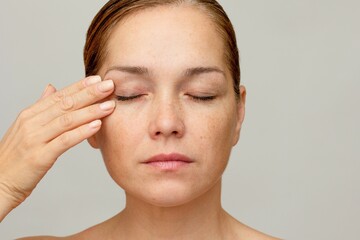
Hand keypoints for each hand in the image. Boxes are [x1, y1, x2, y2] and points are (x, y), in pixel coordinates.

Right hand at [0, 76, 114, 220]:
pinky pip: (65, 141)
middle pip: (65, 104)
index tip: (98, 79)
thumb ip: (41, 107)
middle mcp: (32, 123)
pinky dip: (82, 132)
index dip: (80, 87)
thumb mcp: (26, 128)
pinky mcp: (40, 156)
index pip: (59, 96)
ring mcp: (35, 139)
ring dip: (91, 111)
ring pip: (67, 120)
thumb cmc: (15, 157)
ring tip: (110, 105)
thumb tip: (52, 88)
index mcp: (30, 114)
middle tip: (109, 85)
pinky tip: (97, 125)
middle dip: (90, 94)